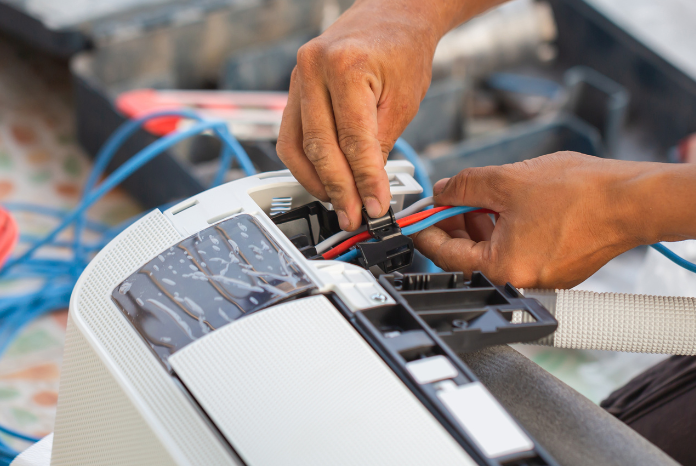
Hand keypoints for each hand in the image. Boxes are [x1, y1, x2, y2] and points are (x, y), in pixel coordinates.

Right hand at [276, 0, 438, 230]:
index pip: (353, 139)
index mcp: (346, 67)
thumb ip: (381, 144)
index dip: (364, 180)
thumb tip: (368, 190)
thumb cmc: (401, 50)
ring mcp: (297, 78)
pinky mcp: (292, 90)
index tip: (375, 207)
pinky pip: (291, 137)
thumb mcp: (404, 100)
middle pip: (320, 146)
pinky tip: (324, 182)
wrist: (390, 16)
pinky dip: (305, 165)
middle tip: (355, 216)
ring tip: (340, 204)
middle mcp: (312, 69)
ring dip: (316, 182)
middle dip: (339, 189)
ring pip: (296, 146)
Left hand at [412, 152, 695, 288]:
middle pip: (469, 256)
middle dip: (457, 223)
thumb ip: (463, 186)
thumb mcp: (506, 179)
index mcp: (501, 269)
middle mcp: (521, 282)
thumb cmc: (581, 194)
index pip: (444, 254)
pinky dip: (510, 230)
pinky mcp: (559, 270)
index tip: (416, 215)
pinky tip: (514, 203)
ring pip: (496, 252)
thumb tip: (441, 192)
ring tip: (489, 193)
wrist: (633, 200)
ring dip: (484, 223)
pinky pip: (521, 251)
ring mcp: (542, 279)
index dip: (425, 228)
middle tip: (452, 197)